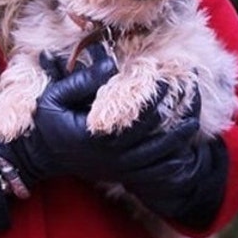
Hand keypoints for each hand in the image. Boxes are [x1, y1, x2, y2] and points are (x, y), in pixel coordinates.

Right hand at [0, 43, 227, 227]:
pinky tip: (184, 138)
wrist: (45, 158)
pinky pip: (158, 169)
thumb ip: (80, 81)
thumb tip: (110, 63)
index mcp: (96, 135)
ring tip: (193, 114)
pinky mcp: (125, 175)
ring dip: (181, 132)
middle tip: (188, 86)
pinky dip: (175, 154)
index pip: (138, 113)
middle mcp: (112, 155)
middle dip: (173, 106)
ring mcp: (121, 168)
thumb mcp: (53, 98)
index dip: (158, 94)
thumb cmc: (49, 124)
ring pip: (162, 152)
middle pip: (156, 130)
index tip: (169, 76)